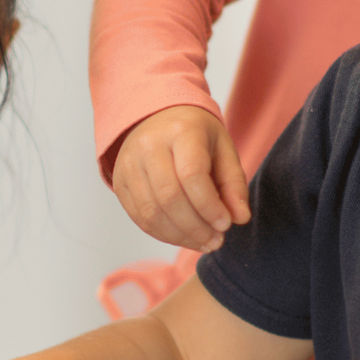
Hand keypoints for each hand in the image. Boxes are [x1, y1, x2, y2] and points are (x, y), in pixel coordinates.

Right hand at [111, 105, 249, 251]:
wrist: (157, 117)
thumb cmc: (196, 135)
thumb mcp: (223, 148)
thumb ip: (233, 183)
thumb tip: (240, 218)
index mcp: (180, 131)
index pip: (192, 175)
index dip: (209, 206)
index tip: (225, 224)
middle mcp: (148, 145)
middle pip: (169, 197)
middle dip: (195, 227)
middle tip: (216, 241)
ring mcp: (129, 164)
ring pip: (151, 212)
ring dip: (179, 236)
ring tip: (203, 243)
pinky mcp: (119, 182)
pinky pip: (139, 217)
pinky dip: (163, 234)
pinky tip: (183, 237)